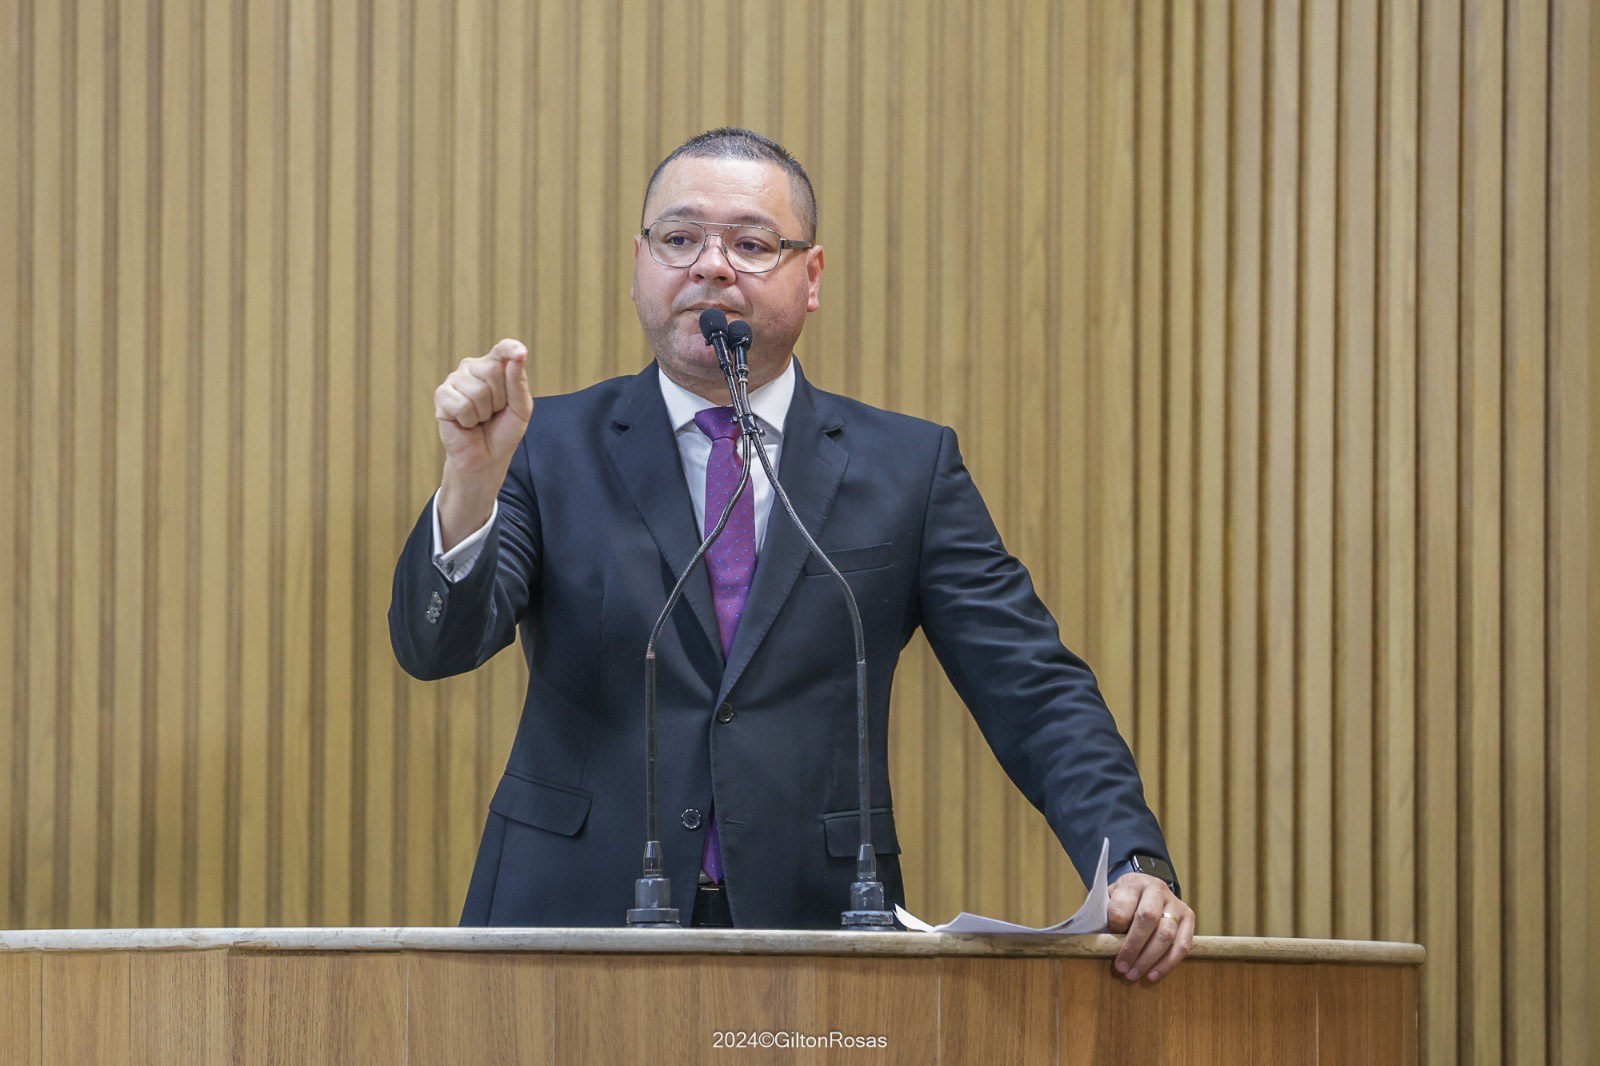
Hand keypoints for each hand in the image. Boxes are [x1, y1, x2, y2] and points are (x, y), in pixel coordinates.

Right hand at [434, 339, 532, 547]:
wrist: (485, 457)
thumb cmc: (503, 430)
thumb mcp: (520, 409)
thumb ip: (519, 383)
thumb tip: (518, 357)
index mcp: (495, 367)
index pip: (503, 349)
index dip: (510, 348)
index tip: (521, 353)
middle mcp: (472, 367)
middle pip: (492, 370)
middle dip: (499, 399)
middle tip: (494, 412)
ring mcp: (455, 380)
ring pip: (477, 390)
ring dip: (483, 412)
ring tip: (479, 418)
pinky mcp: (441, 396)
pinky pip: (460, 404)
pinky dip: (468, 420)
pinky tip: (465, 422)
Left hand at [1107, 873, 1193, 982]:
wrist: (1145, 890)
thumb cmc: (1124, 901)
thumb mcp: (1110, 900)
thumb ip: (1109, 917)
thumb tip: (1110, 944)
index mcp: (1134, 882)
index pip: (1124, 904)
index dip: (1116, 925)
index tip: (1109, 940)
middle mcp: (1158, 889)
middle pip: (1148, 918)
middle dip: (1133, 947)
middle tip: (1121, 967)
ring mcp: (1175, 903)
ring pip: (1166, 934)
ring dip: (1149, 959)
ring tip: (1134, 974)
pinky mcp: (1188, 917)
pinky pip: (1182, 945)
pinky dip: (1167, 963)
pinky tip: (1153, 975)